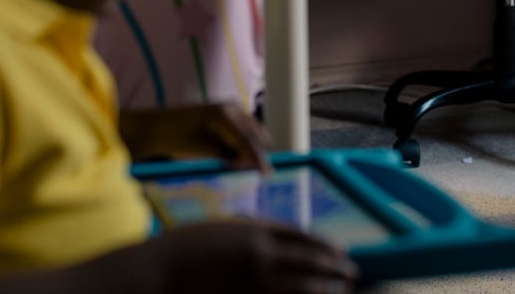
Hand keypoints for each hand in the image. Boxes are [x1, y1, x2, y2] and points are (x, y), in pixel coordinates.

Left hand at [120, 103, 271, 171]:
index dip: (258, 158)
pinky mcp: (226, 118)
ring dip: (253, 150)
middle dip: (259, 154)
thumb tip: (249, 164)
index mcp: (225, 114)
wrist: (156, 127)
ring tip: (254, 170)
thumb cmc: (176, 138)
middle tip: (263, 175)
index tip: (267, 175)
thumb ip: (228, 155)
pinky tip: (242, 160)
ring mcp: (230, 111)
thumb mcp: (203, 150)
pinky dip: (245, 146)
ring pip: (252, 133)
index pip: (248, 140)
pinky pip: (243, 133)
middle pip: (256, 134)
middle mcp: (232, 108)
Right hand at [154, 219, 357, 293]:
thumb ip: (255, 232)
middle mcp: (262, 259)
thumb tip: (285, 240)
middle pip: (310, 262)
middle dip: (335, 268)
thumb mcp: (226, 227)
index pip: (303, 237)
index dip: (325, 244)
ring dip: (327, 288)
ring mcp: (256, 285)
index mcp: (256, 234)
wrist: (162, 270)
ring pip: (304, 288)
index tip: (340, 250)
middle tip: (353, 272)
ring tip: (342, 290)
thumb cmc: (188, 245)